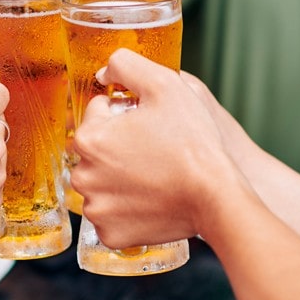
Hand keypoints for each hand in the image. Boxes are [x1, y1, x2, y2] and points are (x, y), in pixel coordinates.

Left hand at [70, 49, 240, 248]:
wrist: (216, 198)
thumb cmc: (193, 141)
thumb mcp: (165, 84)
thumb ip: (126, 64)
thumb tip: (104, 72)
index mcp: (89, 138)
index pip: (98, 112)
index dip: (126, 111)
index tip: (150, 123)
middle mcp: (83, 176)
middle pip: (96, 149)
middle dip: (118, 145)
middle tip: (155, 149)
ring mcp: (96, 209)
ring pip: (102, 181)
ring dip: (120, 176)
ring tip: (154, 173)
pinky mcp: (110, 234)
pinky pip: (112, 213)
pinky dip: (127, 207)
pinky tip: (150, 198)